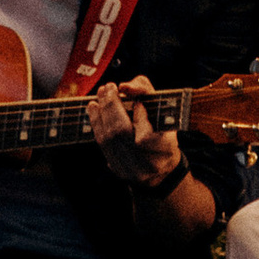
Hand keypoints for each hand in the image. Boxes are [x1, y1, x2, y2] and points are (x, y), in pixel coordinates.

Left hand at [85, 75, 190, 191]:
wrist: (162, 167)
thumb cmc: (164, 131)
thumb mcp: (163, 109)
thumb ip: (146, 92)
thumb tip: (124, 87)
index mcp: (165, 149)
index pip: (145, 137)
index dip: (139, 119)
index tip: (137, 104)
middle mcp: (148, 164)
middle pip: (122, 134)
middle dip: (112, 107)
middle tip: (109, 87)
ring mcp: (132, 170)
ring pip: (108, 140)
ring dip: (101, 113)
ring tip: (100, 95)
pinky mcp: (119, 170)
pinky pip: (103, 145)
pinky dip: (97, 124)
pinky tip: (94, 109)